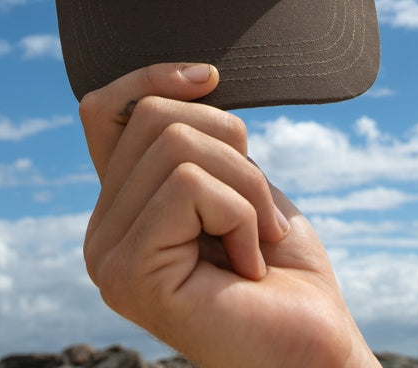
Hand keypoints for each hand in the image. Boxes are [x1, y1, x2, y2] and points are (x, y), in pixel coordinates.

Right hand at [80, 63, 379, 367]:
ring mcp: (107, 256)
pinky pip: (188, 186)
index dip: (153, 76)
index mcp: (120, 206)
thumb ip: (197, 141)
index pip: (103, 108)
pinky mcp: (128, 274)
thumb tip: (193, 80)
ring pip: (177, 146)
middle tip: (259, 213)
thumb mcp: (238, 179)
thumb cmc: (284, 267)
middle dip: (232, 147)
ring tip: (255, 240)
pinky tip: (247, 265)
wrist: (316, 346)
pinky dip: (239, 213)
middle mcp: (100, 231)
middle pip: (156, 118)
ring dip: (245, 186)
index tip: (212, 78)